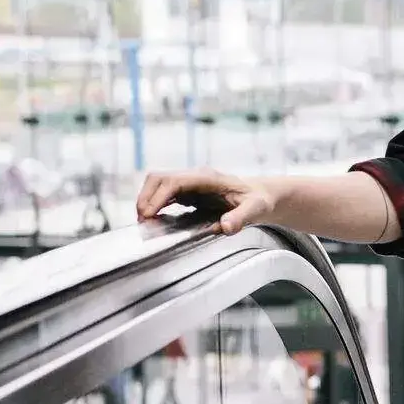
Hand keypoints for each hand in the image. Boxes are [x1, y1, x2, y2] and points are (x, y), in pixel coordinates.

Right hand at [135, 169, 274, 234]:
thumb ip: (242, 217)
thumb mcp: (256, 210)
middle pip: (159, 178)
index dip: (158, 196)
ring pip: (158, 184)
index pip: (174, 181)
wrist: (261, 195)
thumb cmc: (258, 201)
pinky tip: (153, 219)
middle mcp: (195, 177)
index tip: (149, 214)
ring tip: (144, 222)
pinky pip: (164, 194)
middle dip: (146, 197)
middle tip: (142, 221)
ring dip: (147, 200)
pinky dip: (154, 205)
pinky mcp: (188, 192)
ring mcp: (190, 183)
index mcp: (208, 178)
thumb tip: (226, 227)